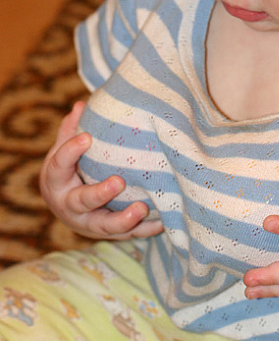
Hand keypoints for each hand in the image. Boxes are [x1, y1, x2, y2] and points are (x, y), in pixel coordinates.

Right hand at [40, 101, 163, 239]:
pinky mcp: (105, 233)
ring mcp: (87, 222)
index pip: (58, 165)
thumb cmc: (70, 170)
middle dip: (100, 193)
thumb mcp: (64, 151)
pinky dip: (143, 230)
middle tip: (119, 181)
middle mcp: (68, 205)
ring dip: (123, 219)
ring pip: (103, 225)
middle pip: (81, 201)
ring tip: (142, 207)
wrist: (67, 207)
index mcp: (56, 180)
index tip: (87, 137)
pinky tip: (161, 223)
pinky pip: (125, 235)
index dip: (70, 151)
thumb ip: (72, 131)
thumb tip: (81, 105)